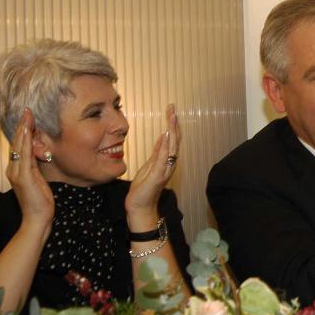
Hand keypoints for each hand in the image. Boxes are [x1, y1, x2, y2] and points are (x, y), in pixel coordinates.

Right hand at [7, 109, 53, 236]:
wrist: (37, 218)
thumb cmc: (40, 201)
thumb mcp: (39, 180)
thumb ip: (36, 167)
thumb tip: (40, 154)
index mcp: (17, 169)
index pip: (19, 146)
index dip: (23, 131)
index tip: (28, 117)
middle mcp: (13, 169)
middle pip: (17, 143)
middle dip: (22, 126)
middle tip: (27, 111)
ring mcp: (16, 173)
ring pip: (19, 147)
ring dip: (23, 130)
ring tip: (27, 117)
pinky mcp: (23, 177)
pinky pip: (24, 156)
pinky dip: (25, 143)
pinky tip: (28, 133)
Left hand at [125, 104, 180, 227]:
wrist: (140, 206)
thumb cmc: (144, 188)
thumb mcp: (149, 165)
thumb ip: (157, 152)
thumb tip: (162, 138)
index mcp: (165, 159)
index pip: (171, 138)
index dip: (172, 124)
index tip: (171, 109)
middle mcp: (169, 163)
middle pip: (174, 140)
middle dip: (174, 123)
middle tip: (173, 108)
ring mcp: (165, 169)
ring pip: (172, 147)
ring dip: (172, 131)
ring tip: (172, 118)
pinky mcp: (158, 175)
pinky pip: (163, 159)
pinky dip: (165, 147)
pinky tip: (166, 136)